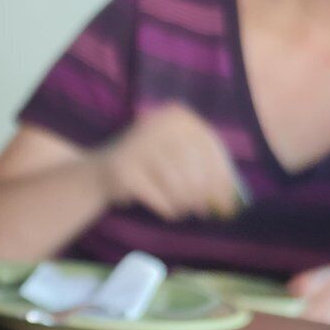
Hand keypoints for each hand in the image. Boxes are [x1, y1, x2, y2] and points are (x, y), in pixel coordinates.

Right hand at [97, 103, 243, 220]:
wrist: (98, 173)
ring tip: (183, 210)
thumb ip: (205, 171)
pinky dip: (167, 209)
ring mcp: (139, 147)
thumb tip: (232, 200)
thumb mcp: (178, 157)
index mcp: (178, 116)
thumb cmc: (148, 167)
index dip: (222, 176)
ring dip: (184, 203)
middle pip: (195, 167)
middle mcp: (159, 125)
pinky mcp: (124, 171)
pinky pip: (157, 197)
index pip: (210, 147)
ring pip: (177, 185)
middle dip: (202, 194)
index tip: (228, 200)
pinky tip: (169, 212)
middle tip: (203, 211)